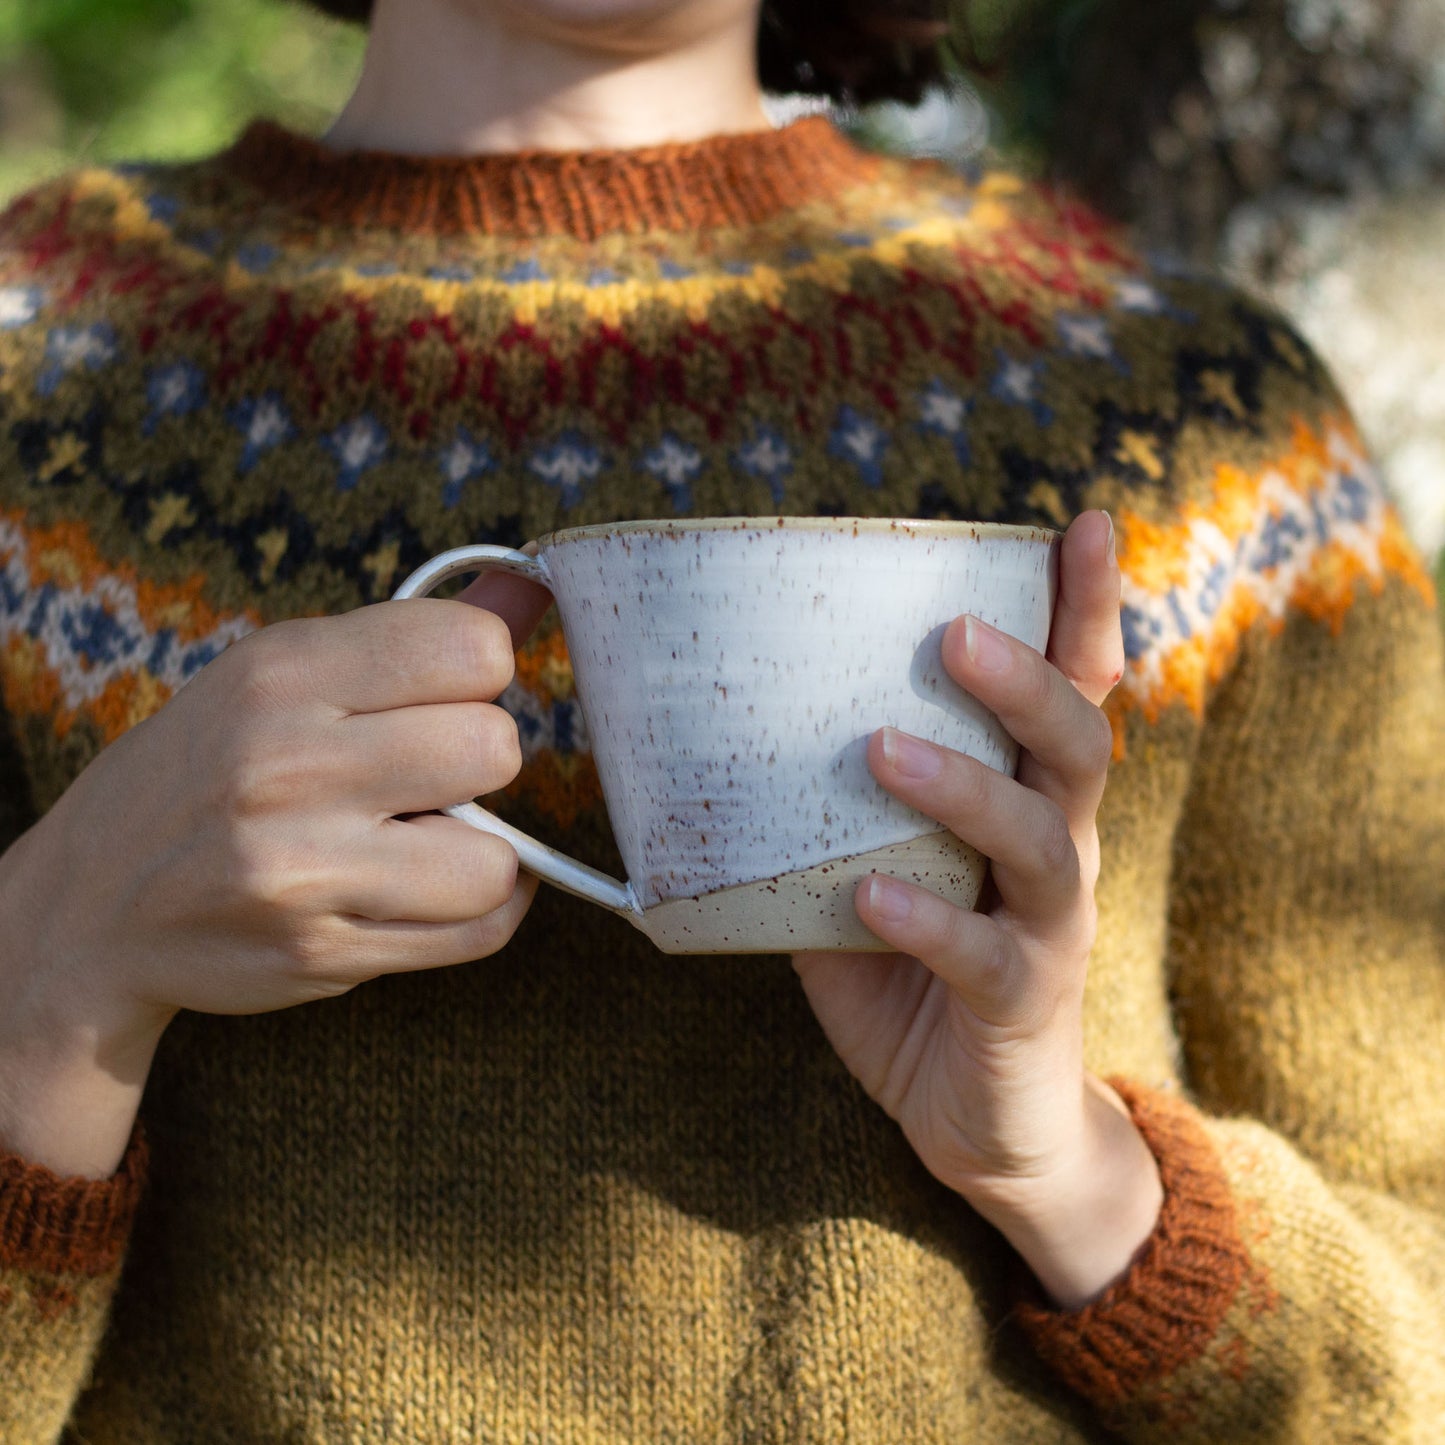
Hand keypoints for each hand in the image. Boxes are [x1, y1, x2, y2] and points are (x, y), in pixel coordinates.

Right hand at [0, 571, 550, 1176]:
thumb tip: (538, 590)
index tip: (443, 695)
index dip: (480, 675)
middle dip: (479, 762)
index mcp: (282, 673)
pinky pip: (477, 934)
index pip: (474, 649)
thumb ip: (413, 638)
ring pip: (494, 859)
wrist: (90, 906)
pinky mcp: (320, 952)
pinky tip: (435, 887)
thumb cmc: (210, 771)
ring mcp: (301, 869)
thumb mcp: (282, 675)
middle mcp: (287, 766)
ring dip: (476, 852)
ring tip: (418, 840)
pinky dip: (478, 910)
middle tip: (428, 775)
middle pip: (495, 749)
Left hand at [792, 511, 1161, 1308]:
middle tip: (954, 632)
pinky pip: (983, 955)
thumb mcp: (872, 876)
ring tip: (884, 750)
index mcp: (1030, 801)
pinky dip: (924, 921)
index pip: (1075, 690)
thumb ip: (822, 817)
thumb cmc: (917, 978)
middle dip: (1025, 679)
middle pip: (1078, 742)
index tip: (1082, 523)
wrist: (980, 1121)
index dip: (1084, 609)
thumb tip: (711, 743)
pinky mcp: (1021, 1003)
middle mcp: (1058, 849)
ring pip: (1040, 839)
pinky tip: (866, 896)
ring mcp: (1048, 927)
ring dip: (963, 786)